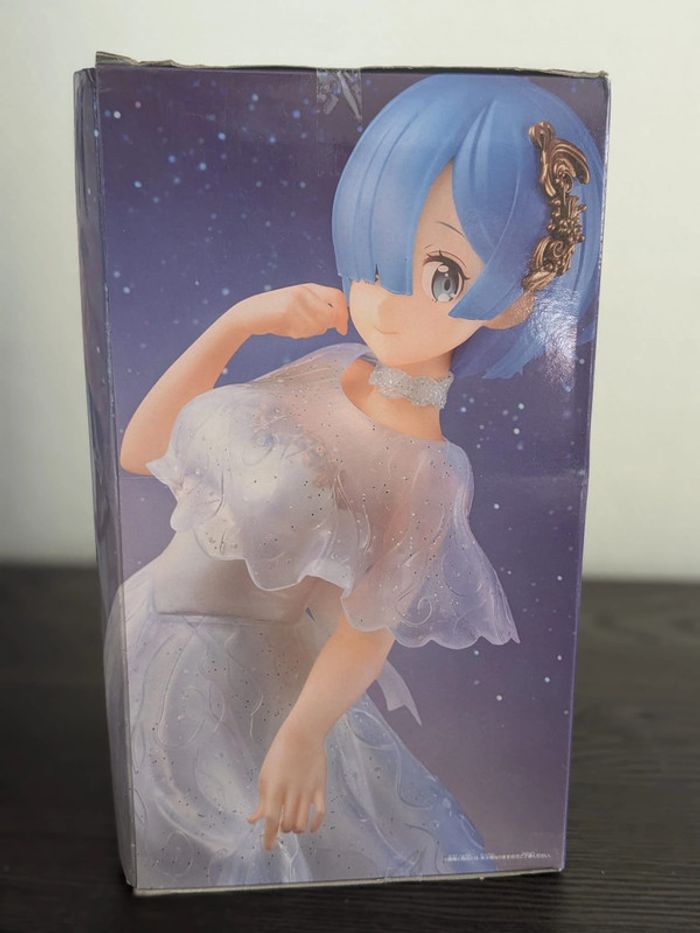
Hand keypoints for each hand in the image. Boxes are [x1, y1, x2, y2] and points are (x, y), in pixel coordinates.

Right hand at [231, 283, 348, 339]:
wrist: (249, 314)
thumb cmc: (276, 315)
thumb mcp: (299, 305)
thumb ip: (318, 310)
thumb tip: (339, 322)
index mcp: (309, 287)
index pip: (338, 296)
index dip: (344, 315)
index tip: (343, 330)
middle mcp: (305, 291)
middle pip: (331, 314)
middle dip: (326, 327)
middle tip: (310, 330)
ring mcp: (296, 300)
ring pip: (319, 325)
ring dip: (310, 332)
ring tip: (295, 329)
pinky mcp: (287, 310)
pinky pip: (304, 329)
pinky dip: (299, 334)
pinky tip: (288, 330)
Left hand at [246, 721, 326, 849]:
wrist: (302, 735)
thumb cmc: (279, 755)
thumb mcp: (265, 776)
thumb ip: (261, 801)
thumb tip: (253, 820)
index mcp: (274, 789)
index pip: (271, 820)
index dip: (268, 837)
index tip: (268, 848)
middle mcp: (291, 793)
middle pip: (288, 825)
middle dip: (283, 829)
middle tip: (281, 823)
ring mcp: (307, 792)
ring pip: (302, 824)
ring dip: (296, 828)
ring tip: (293, 822)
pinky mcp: (320, 789)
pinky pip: (320, 813)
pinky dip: (315, 825)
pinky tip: (310, 827)